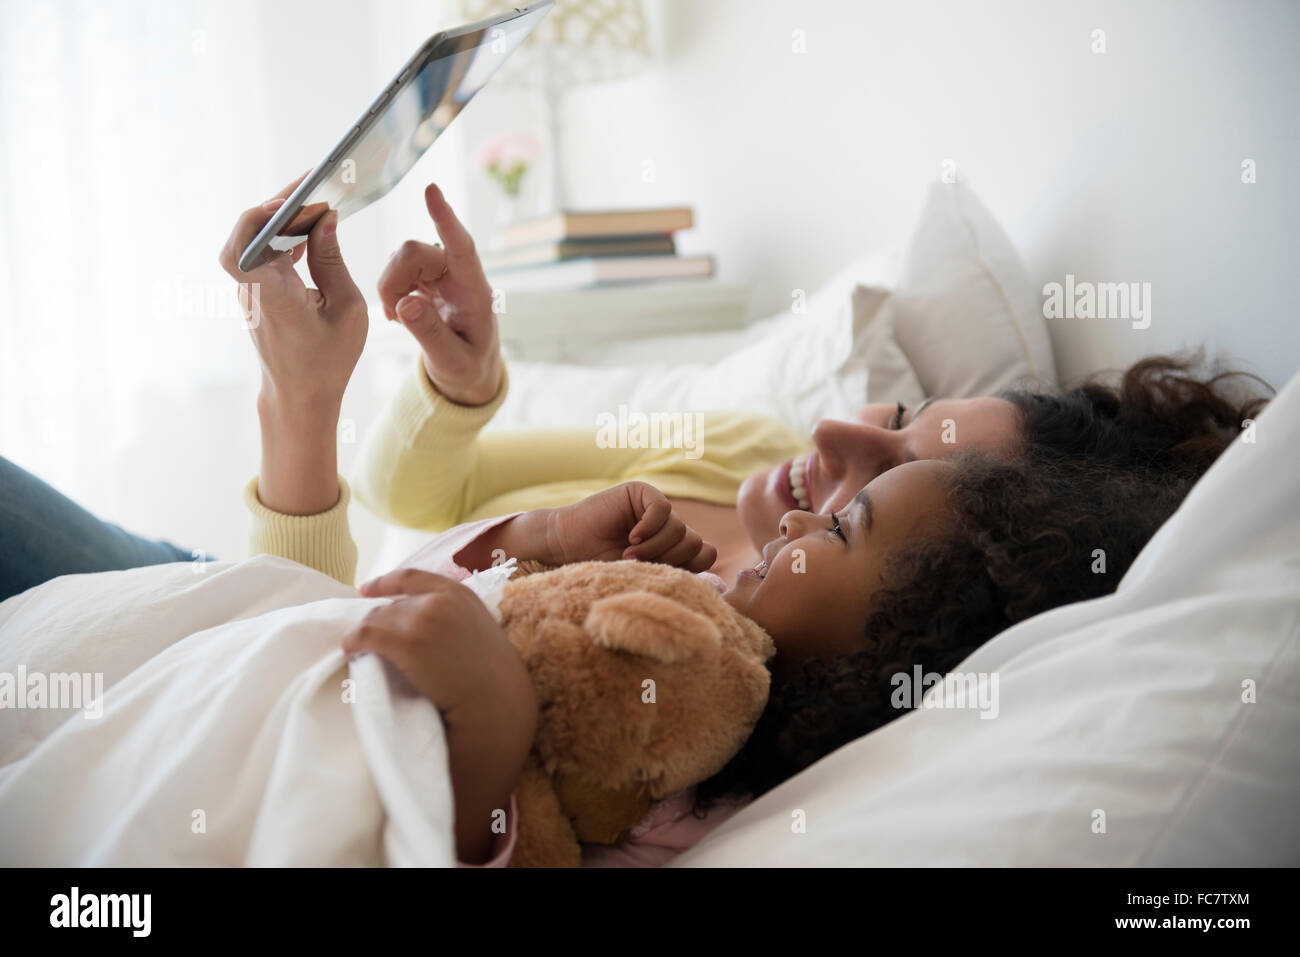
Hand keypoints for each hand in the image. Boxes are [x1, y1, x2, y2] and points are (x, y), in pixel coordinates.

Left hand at [218, 174, 367, 412]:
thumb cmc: (326, 360)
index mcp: (271, 292)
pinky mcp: (259, 294)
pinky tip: (310, 233)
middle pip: (250, 231)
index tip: (294, 198)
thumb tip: (325, 219)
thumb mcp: (346, 309)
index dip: (262, 212)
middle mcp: (253, 288)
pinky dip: (284, 238)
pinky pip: (265, 255)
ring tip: (315, 206)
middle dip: (280, 206)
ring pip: (256, 241)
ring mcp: (252, 291)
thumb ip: (333, 260)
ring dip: (282, 221)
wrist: (300, 397)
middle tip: (314, 188)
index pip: (245, 239)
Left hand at [347, 569, 537, 863]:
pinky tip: (350, 652)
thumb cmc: (492, 679)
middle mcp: (440, 600)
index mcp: (460, 594)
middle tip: (367, 641)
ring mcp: (424, 620)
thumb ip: (453, 620)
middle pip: (391, 604)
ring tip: (357, 649)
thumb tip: (419, 627)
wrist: (495, 703)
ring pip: (376, 619)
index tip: (364, 589)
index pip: (412, 577)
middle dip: (376, 621)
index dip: (384, 582)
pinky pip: (366, 636)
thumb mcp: (478, 633)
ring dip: (364, 635)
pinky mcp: (408, 643)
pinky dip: (353, 642)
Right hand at [377, 183, 502, 405]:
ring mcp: (441, 273)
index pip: (462, 248)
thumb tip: (404, 304)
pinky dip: (389, 289)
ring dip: (389, 286)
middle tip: (393, 316)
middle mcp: (459, 275)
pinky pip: (396, 268)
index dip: (446, 220)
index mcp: (475, 292)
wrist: (468, 371)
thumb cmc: (468, 367)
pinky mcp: (426, 277)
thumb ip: (429, 335)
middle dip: (393, 280)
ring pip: (400, 258)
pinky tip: (400, 313)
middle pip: (414, 252)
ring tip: (399, 318)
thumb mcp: (452, 362)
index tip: (432, 191)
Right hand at [548, 481, 717, 571]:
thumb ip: (678, 570)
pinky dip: (650, 529)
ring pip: (680, 529)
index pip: (704, 552)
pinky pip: (663, 510)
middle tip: (639, 566)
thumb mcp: (645, 574)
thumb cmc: (602, 565)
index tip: (661, 575)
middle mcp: (668, 526)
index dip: (689, 566)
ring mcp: (656, 508)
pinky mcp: (642, 493)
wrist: (568, 547)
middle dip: (669, 559)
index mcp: (673, 545)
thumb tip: (712, 559)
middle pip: (694, 542)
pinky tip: (631, 538)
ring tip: (628, 556)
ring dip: (654, 548)